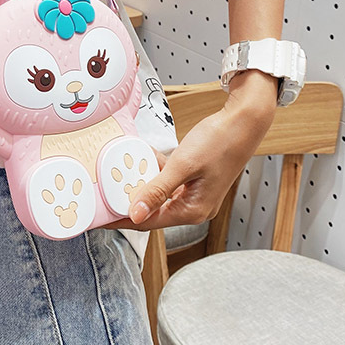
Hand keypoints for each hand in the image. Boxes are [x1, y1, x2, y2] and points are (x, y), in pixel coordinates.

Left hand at [103, 95, 275, 230]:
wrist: (244, 122)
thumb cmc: (221, 142)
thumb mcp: (183, 165)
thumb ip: (157, 190)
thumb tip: (135, 214)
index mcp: (193, 211)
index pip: (148, 222)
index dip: (121, 220)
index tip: (100, 219)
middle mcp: (194, 207)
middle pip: (152, 211)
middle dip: (128, 201)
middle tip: (102, 196)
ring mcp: (195, 194)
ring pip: (158, 195)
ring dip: (141, 184)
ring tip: (118, 176)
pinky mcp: (195, 181)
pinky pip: (167, 182)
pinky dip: (155, 172)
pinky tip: (145, 159)